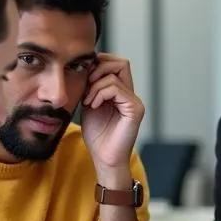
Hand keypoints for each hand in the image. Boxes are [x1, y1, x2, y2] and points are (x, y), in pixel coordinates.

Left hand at [81, 54, 144, 178]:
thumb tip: (85, 68)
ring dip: (95, 86)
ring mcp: (134, 101)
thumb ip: (90, 88)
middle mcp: (130, 94)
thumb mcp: (89, 105)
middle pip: (121, 62)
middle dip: (99, 69)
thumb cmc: (97, 136)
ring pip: (115, 75)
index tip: (85, 79)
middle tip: (87, 85)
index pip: (115, 63)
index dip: (99, 64)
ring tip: (88, 101)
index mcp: (121, 93)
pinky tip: (93, 106)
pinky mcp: (135, 109)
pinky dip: (100, 94)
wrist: (104, 158)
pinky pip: (116, 89)